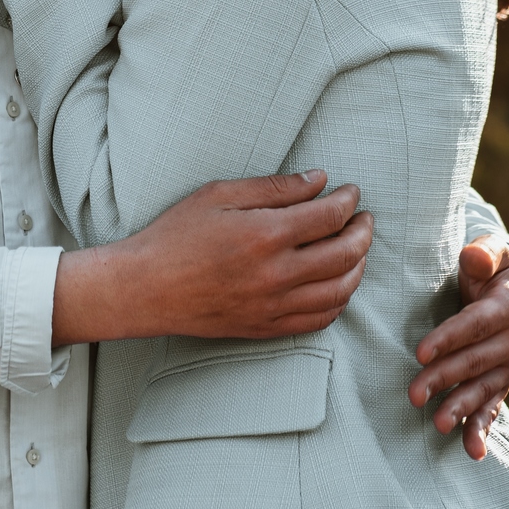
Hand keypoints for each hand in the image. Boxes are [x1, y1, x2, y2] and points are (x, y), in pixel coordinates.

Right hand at [53, 169, 372, 344]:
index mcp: (266, 235)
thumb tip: (319, 180)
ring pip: (341, 290)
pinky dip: (339, 300)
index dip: (348, 201)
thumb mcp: (219, 195)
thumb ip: (274, 188)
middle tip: (363, 219)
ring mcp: (274, 306)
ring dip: (358, 267)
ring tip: (356, 249)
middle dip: (362, 232)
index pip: (330, 217)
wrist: (145, 288)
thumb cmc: (175, 236)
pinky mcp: (268, 327)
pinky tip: (337, 284)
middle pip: (346, 254)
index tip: (351, 192)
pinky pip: (320, 319)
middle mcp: (277, 274)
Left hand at [407, 235, 508, 460]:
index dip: (448, 338)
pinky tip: (472, 451)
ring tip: (439, 424)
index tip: (420, 352)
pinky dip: (483, 429)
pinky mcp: (501, 380)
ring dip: (461, 408)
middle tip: (413, 394)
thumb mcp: (491, 250)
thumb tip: (472, 256)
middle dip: (443, 378)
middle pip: (474, 361)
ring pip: (483, 388)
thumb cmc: (491, 266)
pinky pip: (493, 406)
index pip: (475, 324)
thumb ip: (483, 252)